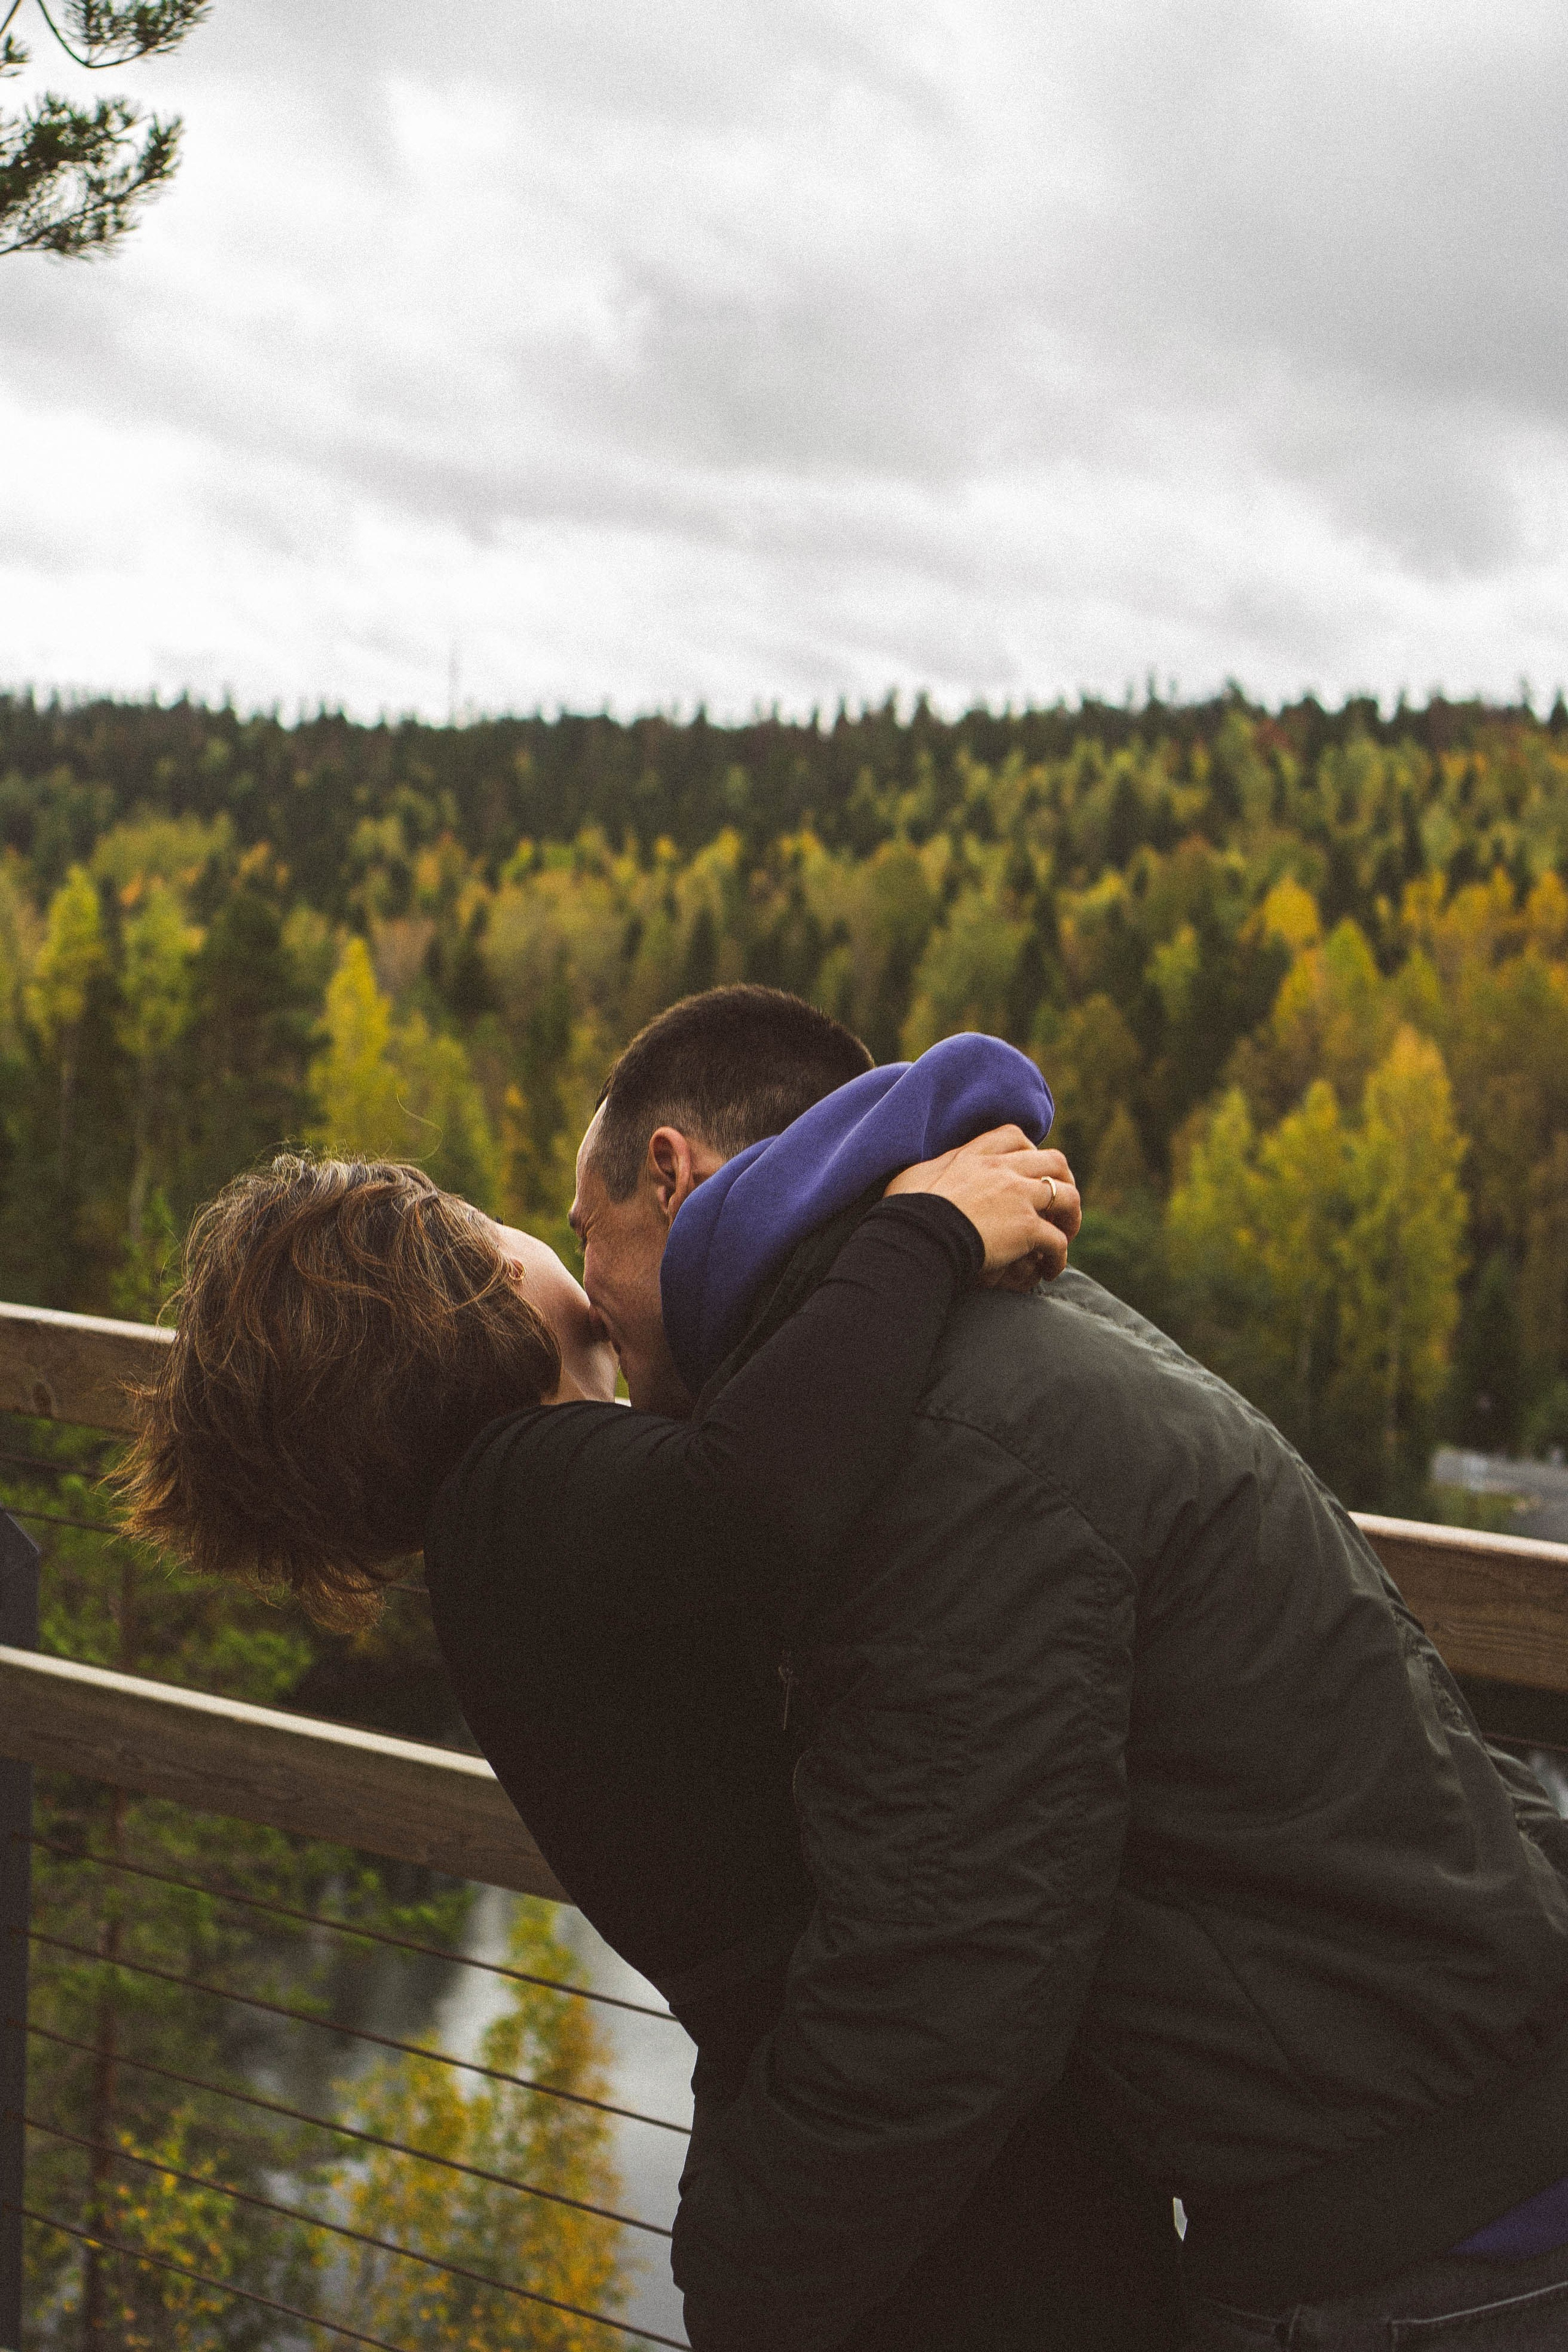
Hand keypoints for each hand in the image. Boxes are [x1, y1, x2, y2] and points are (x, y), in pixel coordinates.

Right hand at [885, 1126, 1080, 1284]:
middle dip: (1063, 1180)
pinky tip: (1050, 1269)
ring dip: (1070, 1217)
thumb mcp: (913, 1178)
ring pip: (1067, 1196)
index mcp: (976, 1155)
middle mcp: (1003, 1169)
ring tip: (1064, 1237)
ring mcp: (1019, 1196)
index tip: (1028, 1170)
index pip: (1013, 1136)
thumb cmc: (905, 1212)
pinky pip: (1058, 1241)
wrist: (916, 1237)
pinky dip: (1059, 1256)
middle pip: (1053, 1161)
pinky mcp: (1027, 1228)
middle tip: (1059, 1204)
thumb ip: (932, 1170)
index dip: (1028, 1151)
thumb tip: (930, 1173)